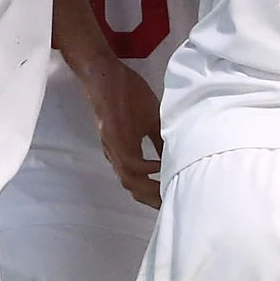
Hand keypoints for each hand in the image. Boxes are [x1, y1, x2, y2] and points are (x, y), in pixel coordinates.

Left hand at [77, 52, 164, 207]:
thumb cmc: (127, 94)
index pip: (140, 182)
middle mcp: (117, 154)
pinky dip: (146, 168)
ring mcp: (114, 146)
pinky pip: (130, 162)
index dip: (154, 194)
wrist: (105, 74)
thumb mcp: (150, 119)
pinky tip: (161, 167)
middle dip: (153, 199)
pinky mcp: (114, 136)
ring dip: (149, 189)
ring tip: (168, 192)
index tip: (172, 201)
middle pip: (134, 188)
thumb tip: (174, 156)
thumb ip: (159, 140)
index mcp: (126, 152)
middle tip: (171, 206)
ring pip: (130, 179)